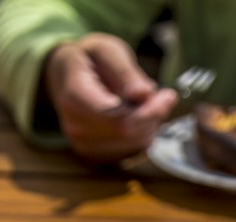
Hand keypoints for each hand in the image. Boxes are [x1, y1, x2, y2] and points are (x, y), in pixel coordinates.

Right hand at [44, 33, 178, 161]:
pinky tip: (139, 115)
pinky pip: (135, 150)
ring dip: (151, 123)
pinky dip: (144, 133)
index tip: (168, 94)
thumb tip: (143, 94)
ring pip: (137, 144)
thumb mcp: (107, 51)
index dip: (149, 110)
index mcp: (74, 98)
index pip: (119, 118)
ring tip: (146, 101)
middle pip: (131, 133)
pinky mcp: (97, 155)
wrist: (67, 76)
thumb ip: (125, 72)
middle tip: (161, 94)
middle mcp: (75, 127)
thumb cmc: (90, 59)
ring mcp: (85, 145)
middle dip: (153, 115)